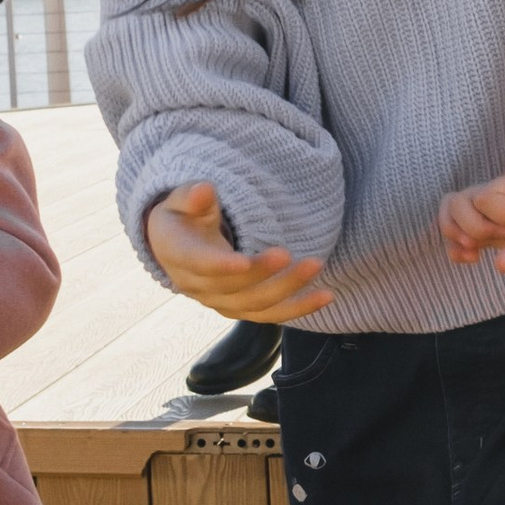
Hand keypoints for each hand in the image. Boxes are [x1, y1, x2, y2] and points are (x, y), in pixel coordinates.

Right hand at [144, 184, 331, 322]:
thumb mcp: (181, 199)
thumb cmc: (184, 215)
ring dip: (288, 289)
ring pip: (256, 304)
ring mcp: (221, 301)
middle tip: (289, 254)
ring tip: (316, 266)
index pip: (199, 265)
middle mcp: (198, 286)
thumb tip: (204, 190)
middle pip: (233, 287)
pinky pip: (271, 314)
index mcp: (179, 255)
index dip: (220, 266)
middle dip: (263, 273)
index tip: (244, 263)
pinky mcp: (241, 309)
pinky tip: (326, 296)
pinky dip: (299, 307)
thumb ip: (192, 197)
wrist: (178, 244)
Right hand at [438, 169, 504, 273]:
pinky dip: (458, 248)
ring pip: (454, 216)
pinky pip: (464, 235)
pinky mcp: (500, 235)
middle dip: (468, 226)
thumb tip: (498, 266)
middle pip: (457, 202)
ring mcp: (498, 216)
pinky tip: (469, 261)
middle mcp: (502, 195)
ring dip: (454, 235)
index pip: (482, 197)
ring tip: (472, 255)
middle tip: (496, 239)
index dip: (495, 217)